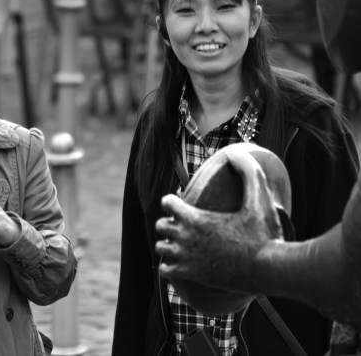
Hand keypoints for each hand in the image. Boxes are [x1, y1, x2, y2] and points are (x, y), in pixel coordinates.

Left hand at [155, 148, 281, 292]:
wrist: (270, 270)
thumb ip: (249, 172)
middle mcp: (186, 237)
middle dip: (169, 222)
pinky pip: (164, 270)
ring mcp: (187, 258)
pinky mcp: (191, 276)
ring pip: (161, 247)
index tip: (184, 204)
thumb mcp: (259, 199)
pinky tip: (182, 262)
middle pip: (160, 225)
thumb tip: (236, 153)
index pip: (166, 202)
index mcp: (196, 218)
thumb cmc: (265, 234)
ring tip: (183, 244)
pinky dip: (169, 265)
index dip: (173, 201)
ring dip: (169, 244)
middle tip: (184, 225)